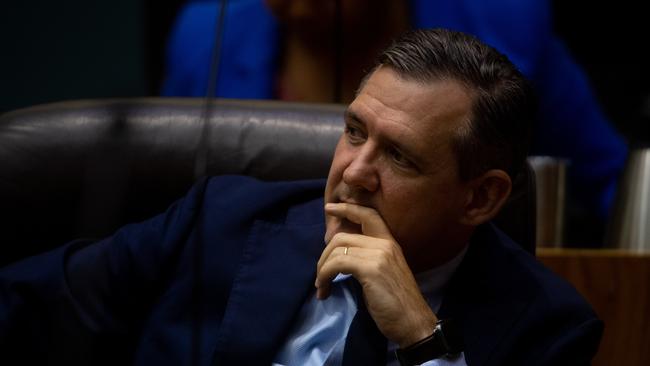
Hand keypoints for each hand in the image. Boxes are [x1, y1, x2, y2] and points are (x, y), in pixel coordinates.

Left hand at [316, 202, 437, 347]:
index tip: (330, 207)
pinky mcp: (370, 269)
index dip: (347, 208)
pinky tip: (325, 290)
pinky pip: (337, 263)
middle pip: (342, 236)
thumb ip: (367, 261)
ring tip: (321, 286)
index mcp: (390, 244)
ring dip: (322, 268)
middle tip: (320, 275)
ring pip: (337, 248)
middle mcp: (385, 244)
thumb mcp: (382, 276)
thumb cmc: (398, 305)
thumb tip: (341, 258)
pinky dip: (325, 276)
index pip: (368, 216)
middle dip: (323, 255)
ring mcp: (379, 255)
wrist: (414, 323)